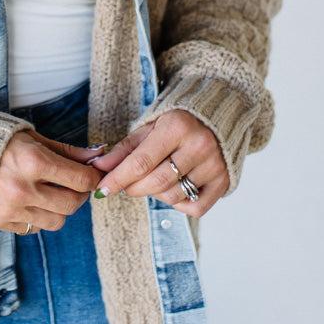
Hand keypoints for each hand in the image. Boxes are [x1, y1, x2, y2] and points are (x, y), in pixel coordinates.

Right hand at [0, 130, 104, 233]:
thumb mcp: (32, 137)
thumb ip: (66, 151)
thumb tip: (97, 156)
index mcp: (32, 161)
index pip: (80, 180)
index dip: (92, 176)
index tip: (92, 173)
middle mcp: (22, 189)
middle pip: (71, 205)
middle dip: (79, 194)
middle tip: (74, 183)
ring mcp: (9, 209)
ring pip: (56, 222)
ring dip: (60, 208)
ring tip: (51, 191)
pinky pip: (32, 228)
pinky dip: (38, 216)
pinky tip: (30, 199)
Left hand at [87, 109, 229, 216]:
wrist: (217, 116)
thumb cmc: (178, 122)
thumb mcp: (150, 127)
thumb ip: (125, 149)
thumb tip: (99, 167)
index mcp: (177, 127)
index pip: (141, 162)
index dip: (118, 178)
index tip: (102, 189)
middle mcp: (199, 146)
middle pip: (156, 182)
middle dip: (133, 188)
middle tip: (125, 184)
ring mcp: (214, 166)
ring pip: (173, 196)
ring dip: (154, 194)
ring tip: (153, 179)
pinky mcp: (224, 182)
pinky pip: (194, 208)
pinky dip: (178, 204)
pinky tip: (174, 188)